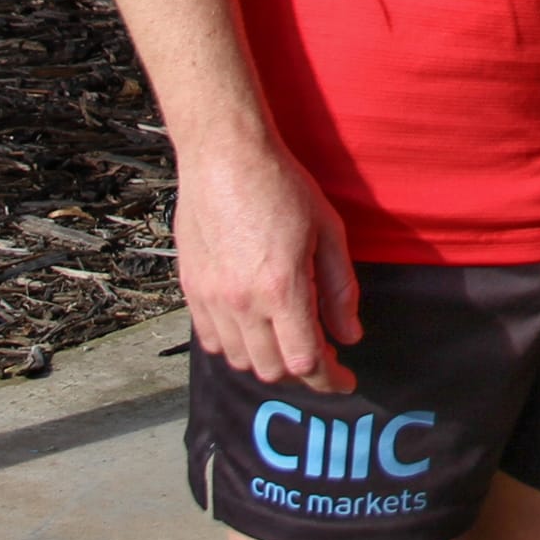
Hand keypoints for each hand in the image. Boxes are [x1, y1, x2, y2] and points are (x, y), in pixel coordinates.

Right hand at [174, 134, 362, 392]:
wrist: (224, 157)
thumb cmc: (281, 186)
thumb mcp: (328, 232)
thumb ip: (339, 290)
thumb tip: (349, 335)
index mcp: (282, 288)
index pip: (306, 362)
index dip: (330, 380)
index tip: (345, 382)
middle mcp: (242, 302)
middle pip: (273, 369)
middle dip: (303, 373)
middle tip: (323, 357)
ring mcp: (211, 298)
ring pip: (240, 361)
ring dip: (269, 361)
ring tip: (289, 340)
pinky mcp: (190, 290)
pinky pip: (211, 341)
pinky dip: (235, 347)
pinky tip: (253, 328)